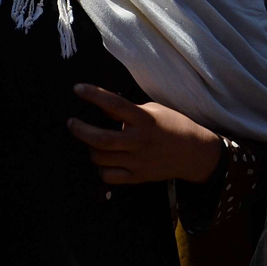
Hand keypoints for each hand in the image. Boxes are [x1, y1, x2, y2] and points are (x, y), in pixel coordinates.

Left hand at [67, 84, 222, 184]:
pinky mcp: (137, 177)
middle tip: (72, 122)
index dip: (93, 95)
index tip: (78, 88)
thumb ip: (128, 111)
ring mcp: (138, 161)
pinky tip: (104, 160)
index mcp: (145, 120)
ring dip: (90, 149)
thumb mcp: (154, 111)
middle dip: (80, 130)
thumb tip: (102, 106)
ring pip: (100, 158)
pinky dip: (101, 168)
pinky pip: (108, 176)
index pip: (114, 105)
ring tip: (92, 141)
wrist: (194, 153)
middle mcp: (139, 141)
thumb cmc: (173, 126)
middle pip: (100, 138)